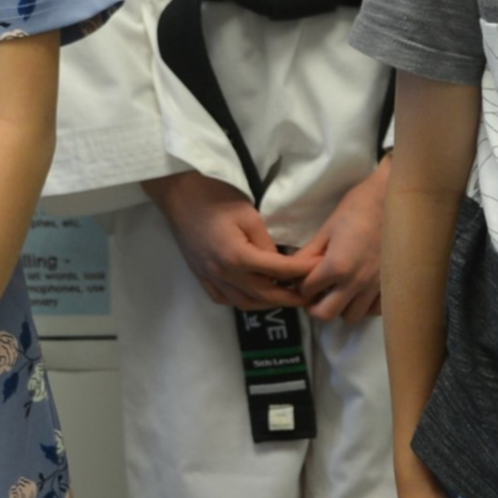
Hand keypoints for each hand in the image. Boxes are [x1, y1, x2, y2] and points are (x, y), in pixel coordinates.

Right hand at [145, 171, 313, 309]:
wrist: (178, 194)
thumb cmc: (215, 196)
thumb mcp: (248, 214)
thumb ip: (266, 242)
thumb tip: (280, 261)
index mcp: (237, 257)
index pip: (278, 272)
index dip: (302, 272)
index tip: (320, 269)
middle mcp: (223, 275)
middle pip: (264, 296)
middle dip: (289, 298)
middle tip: (308, 294)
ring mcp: (210, 279)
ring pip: (245, 303)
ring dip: (267, 303)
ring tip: (285, 294)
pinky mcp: (201, 277)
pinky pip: (225, 299)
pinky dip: (244, 301)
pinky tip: (254, 293)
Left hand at [293, 163, 387, 322]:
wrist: (395, 198)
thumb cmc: (360, 206)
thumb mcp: (329, 227)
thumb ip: (310, 252)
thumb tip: (294, 268)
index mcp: (337, 266)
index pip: (307, 291)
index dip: (301, 285)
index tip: (303, 278)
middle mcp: (356, 282)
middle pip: (326, 314)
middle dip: (315, 305)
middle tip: (316, 293)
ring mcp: (376, 286)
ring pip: (351, 316)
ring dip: (341, 307)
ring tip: (340, 290)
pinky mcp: (392, 285)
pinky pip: (374, 310)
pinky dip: (364, 305)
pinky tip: (361, 289)